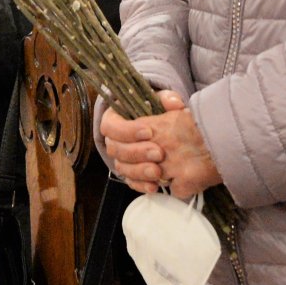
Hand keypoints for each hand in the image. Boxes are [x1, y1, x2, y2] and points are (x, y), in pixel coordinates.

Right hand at [99, 91, 221, 199]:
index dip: (127, 131)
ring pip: (122, 168)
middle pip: (116, 150)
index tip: (148, 131)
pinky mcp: (128, 174)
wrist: (155, 127)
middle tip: (158, 153)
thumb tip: (174, 104)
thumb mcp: (158, 99)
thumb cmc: (152, 111)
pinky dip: (142, 185)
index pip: (110, 127)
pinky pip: (130, 182)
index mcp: (113, 120)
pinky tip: (155, 186)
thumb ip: (166, 98)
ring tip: (158, 172)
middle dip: (137, 152)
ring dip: (140, 171)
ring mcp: (120, 159)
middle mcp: (112, 141)